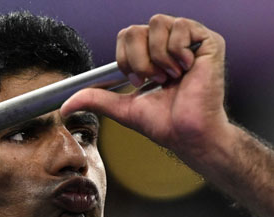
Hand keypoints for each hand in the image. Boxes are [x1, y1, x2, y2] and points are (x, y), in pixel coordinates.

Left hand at [61, 15, 228, 160]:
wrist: (189, 135)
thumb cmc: (165, 123)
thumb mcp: (124, 108)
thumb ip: (97, 100)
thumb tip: (65, 107)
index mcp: (153, 54)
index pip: (126, 35)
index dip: (126, 58)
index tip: (137, 82)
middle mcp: (170, 43)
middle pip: (136, 28)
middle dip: (138, 59)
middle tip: (153, 80)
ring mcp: (190, 41)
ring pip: (157, 23)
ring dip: (158, 57)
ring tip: (172, 77)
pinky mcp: (208, 41)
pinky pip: (182, 26)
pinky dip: (178, 51)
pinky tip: (188, 69)